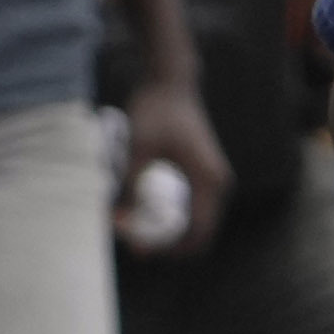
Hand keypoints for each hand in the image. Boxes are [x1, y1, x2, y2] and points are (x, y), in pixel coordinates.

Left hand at [112, 75, 229, 262]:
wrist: (169, 83)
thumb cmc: (155, 111)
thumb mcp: (137, 147)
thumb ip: (128, 184)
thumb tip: (117, 218)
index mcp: (209, 181)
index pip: (199, 233)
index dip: (172, 249)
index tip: (141, 250)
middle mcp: (216, 184)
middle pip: (198, 230)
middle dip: (167, 242)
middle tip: (132, 244)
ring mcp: (209, 178)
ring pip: (193, 219)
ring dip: (166, 228)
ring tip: (132, 225)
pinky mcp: (199, 172)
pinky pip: (188, 203)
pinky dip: (168, 212)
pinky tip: (141, 209)